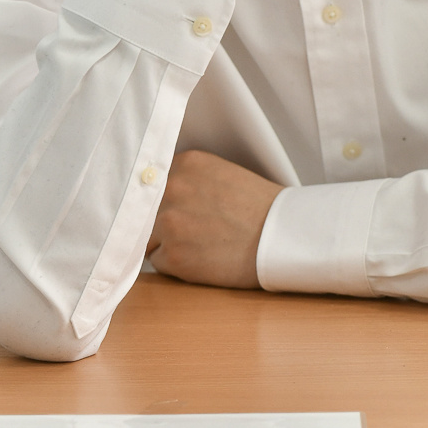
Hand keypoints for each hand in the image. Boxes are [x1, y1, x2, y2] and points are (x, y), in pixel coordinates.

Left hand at [146, 150, 282, 289]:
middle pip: (144, 210)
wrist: (282, 238)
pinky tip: (202, 259)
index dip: (162, 200)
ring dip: (167, 243)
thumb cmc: (258, 208)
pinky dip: (176, 265)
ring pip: (147, 237)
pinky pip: (158, 262)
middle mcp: (171, 187)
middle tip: (192, 231)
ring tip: (199, 244)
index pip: (151, 183)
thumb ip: (185, 179)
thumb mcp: (219, 174)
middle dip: (161, 222)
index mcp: (184, 162)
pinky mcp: (174, 255)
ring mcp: (169, 222)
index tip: (179, 209)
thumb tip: (151, 193)